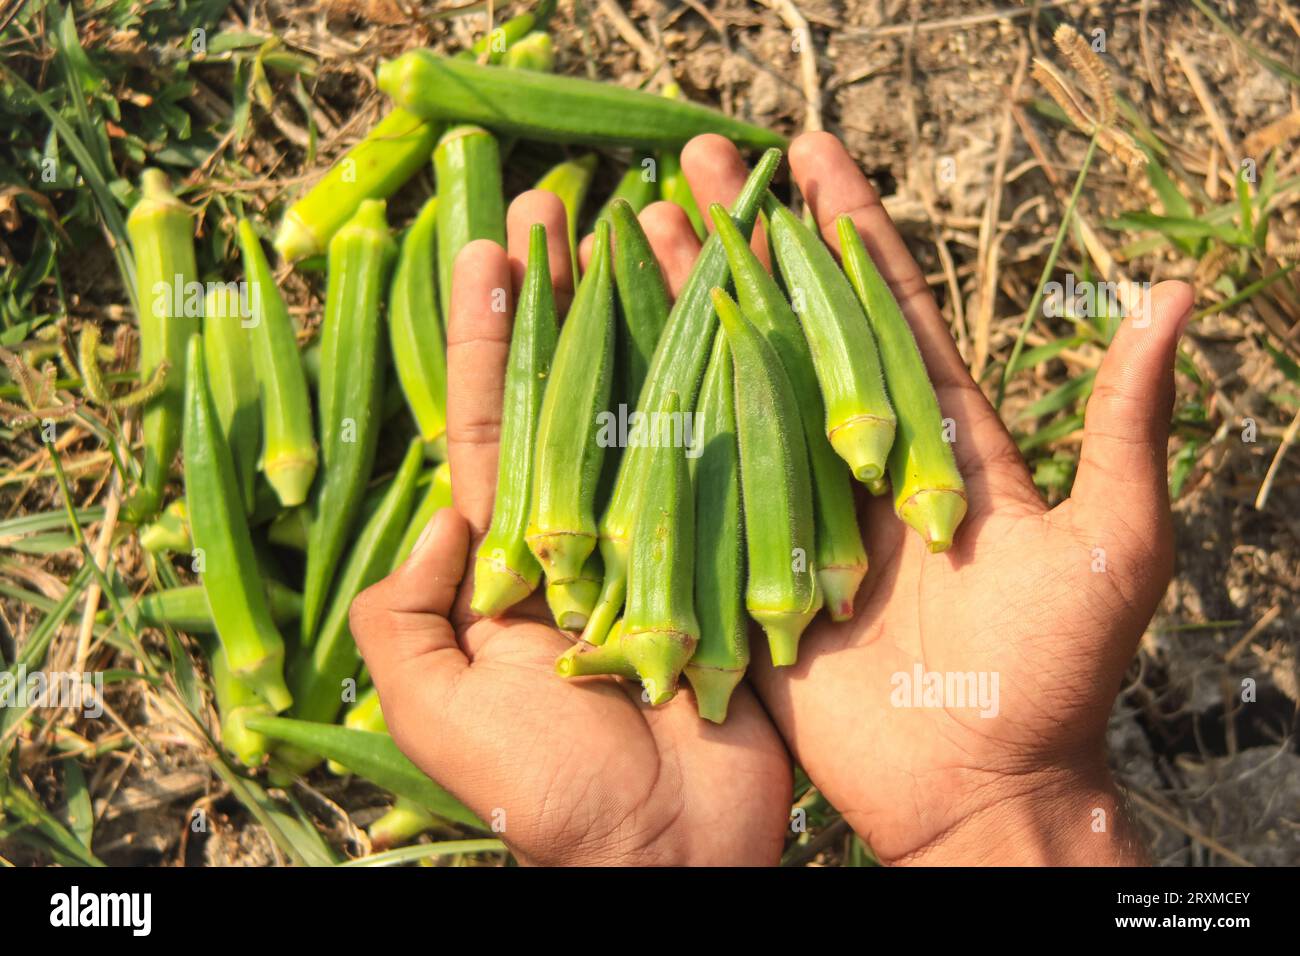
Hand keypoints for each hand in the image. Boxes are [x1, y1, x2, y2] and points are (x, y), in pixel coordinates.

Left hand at [350, 190, 791, 865]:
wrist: (670, 854)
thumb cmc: (550, 796)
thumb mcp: (436, 713)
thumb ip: (399, 615)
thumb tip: (433, 516)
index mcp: (511, 563)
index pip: (494, 430)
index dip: (488, 342)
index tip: (489, 251)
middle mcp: (585, 534)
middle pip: (570, 395)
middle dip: (560, 303)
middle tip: (559, 206)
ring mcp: (664, 538)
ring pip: (650, 410)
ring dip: (644, 321)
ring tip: (643, 224)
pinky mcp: (735, 555)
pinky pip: (731, 461)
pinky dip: (727, 387)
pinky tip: (728, 312)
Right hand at [678, 132, 1188, 864]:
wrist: (973, 790)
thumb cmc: (1053, 675)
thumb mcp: (1109, 543)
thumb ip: (1124, 425)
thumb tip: (1173, 299)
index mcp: (936, 436)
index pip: (883, 306)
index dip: (846, 226)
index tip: (806, 152)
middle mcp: (855, 456)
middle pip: (790, 324)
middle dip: (745, 239)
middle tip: (695, 161)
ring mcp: (794, 507)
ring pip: (731, 384)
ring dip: (688, 305)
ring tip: (641, 224)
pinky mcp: (744, 565)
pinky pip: (693, 482)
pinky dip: (653, 418)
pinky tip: (610, 358)